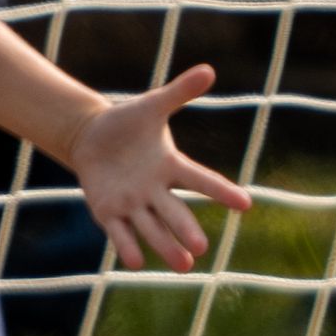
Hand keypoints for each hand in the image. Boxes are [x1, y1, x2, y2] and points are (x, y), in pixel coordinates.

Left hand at [62, 64, 252, 271]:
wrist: (90, 136)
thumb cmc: (128, 122)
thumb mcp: (153, 105)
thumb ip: (180, 92)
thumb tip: (209, 69)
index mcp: (171, 166)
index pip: (201, 180)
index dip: (222, 192)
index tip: (245, 204)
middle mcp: (156, 190)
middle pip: (175, 212)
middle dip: (186, 229)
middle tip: (202, 248)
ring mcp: (133, 203)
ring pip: (151, 227)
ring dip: (164, 245)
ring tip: (183, 265)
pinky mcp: (109, 211)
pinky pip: (119, 231)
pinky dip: (126, 246)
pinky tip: (135, 262)